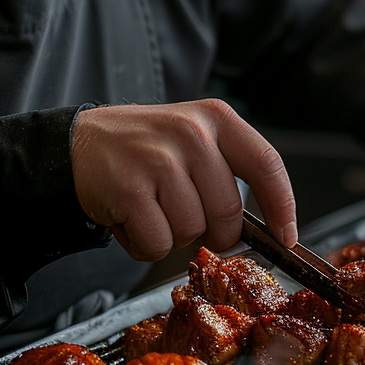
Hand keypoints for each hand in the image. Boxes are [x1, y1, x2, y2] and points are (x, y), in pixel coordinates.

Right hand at [71, 99, 296, 260]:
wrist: (79, 143)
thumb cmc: (145, 148)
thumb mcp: (194, 137)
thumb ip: (229, 170)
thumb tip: (268, 225)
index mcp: (216, 119)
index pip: (267, 164)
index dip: (283, 206)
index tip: (286, 235)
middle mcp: (192, 134)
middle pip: (229, 212)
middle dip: (214, 233)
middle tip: (188, 219)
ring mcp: (160, 160)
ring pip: (192, 231)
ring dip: (173, 236)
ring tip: (152, 210)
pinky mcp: (130, 188)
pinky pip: (158, 243)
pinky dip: (145, 245)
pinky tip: (132, 219)